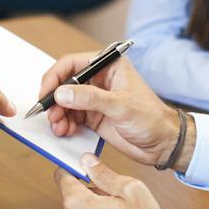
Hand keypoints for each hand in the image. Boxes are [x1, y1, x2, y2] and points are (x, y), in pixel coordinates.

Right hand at [38, 54, 184, 168]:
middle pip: (64, 83)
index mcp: (108, 66)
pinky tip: (65, 132)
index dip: (54, 77)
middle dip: (54, 100)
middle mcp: (99, 79)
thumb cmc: (152, 119)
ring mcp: (95, 98)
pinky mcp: (93, 116)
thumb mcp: (120, 106)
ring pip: (65, 102)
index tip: (45, 93)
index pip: (72, 64)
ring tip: (58, 128)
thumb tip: (61, 92)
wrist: (163, 144)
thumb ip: (89, 98)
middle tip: (50, 115)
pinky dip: (64, 124)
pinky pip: (70, 117)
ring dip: (58, 114)